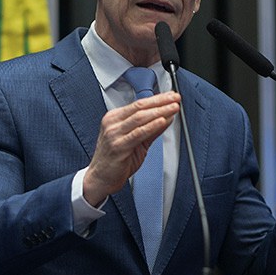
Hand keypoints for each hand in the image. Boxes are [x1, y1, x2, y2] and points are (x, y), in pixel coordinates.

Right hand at [82, 92, 179, 206]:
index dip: (157, 99)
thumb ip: (151, 129)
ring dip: (159, 111)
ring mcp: (114, 134)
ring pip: (139, 118)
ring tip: (173, 108)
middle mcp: (113, 123)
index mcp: (115, 118)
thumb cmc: (115, 160)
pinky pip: (138, 133)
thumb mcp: (136, 141)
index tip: (171, 96)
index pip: (139, 104)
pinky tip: (162, 121)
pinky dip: (151, 126)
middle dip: (160, 102)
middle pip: (140, 107)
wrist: (100, 178)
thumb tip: (167, 116)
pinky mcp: (118, 146)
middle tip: (175, 98)